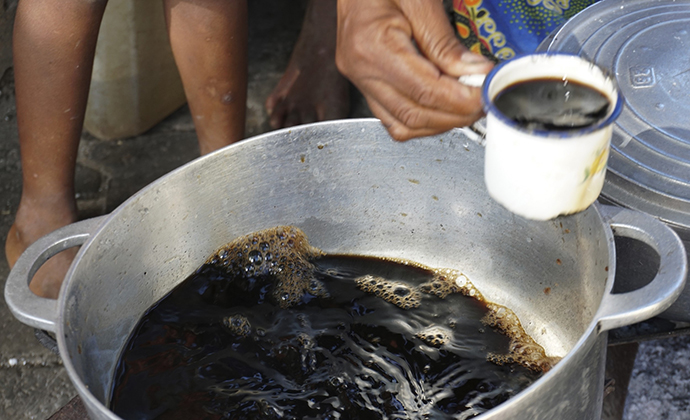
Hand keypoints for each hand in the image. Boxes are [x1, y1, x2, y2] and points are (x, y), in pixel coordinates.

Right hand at [336, 0, 493, 139]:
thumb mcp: (421, 0)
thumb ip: (446, 42)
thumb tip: (474, 73)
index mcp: (372, 47)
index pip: (424, 91)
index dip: (461, 100)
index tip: (486, 93)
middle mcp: (360, 69)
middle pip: (413, 114)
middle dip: (455, 115)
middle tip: (483, 101)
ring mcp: (360, 79)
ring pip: (403, 124)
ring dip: (440, 123)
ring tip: (467, 105)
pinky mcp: (365, 82)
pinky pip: (392, 118)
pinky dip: (421, 120)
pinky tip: (442, 108)